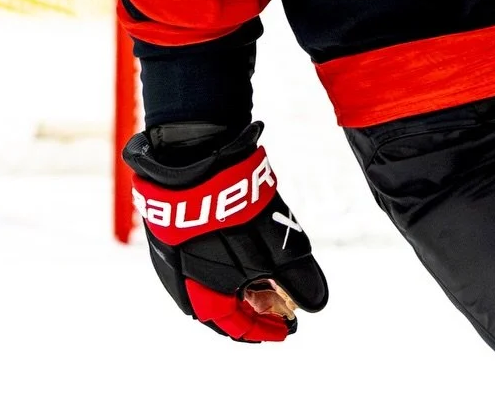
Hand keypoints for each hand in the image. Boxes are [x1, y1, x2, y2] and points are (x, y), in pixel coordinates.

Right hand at [124, 122, 327, 342]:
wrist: (191, 164)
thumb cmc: (228, 212)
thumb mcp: (273, 247)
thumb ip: (296, 277)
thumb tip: (319, 304)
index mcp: (203, 299)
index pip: (237, 327)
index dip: (266, 330)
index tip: (288, 329)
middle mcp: (183, 285)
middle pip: (223, 307)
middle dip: (254, 306)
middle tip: (280, 301)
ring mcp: (175, 256)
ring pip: (212, 281)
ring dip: (241, 282)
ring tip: (267, 273)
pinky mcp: (176, 230)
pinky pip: (203, 256)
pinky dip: (227, 259)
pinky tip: (245, 245)